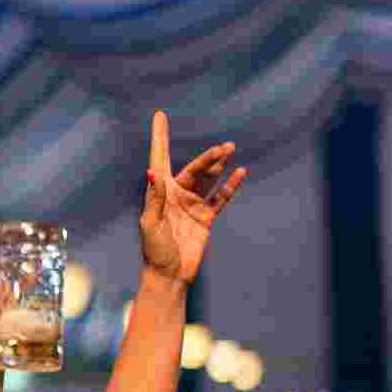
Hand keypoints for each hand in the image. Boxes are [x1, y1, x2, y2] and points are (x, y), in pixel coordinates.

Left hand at [137, 110, 247, 283]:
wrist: (169, 276)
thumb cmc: (154, 251)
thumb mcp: (150, 224)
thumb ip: (154, 198)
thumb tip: (152, 172)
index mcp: (158, 192)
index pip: (159, 159)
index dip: (159, 137)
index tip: (160, 115)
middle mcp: (176, 194)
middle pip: (193, 169)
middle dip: (208, 158)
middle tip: (224, 147)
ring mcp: (192, 205)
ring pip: (208, 179)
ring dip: (219, 166)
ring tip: (230, 150)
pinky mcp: (206, 218)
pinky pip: (221, 198)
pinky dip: (230, 187)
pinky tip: (240, 173)